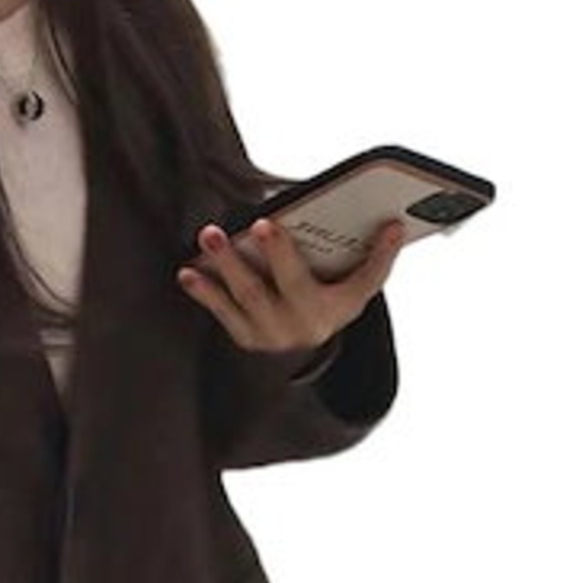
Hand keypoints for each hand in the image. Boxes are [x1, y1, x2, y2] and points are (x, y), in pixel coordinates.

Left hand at [175, 217, 405, 358]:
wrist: (299, 358)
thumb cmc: (327, 306)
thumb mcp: (354, 291)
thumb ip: (374, 260)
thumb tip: (396, 224)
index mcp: (333, 308)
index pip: (352, 281)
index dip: (362, 257)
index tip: (365, 227)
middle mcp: (301, 324)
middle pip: (288, 284)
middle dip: (276, 253)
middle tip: (260, 223)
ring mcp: (269, 332)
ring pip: (248, 296)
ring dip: (228, 265)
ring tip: (211, 236)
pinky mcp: (243, 336)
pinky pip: (222, 312)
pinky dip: (204, 292)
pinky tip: (188, 271)